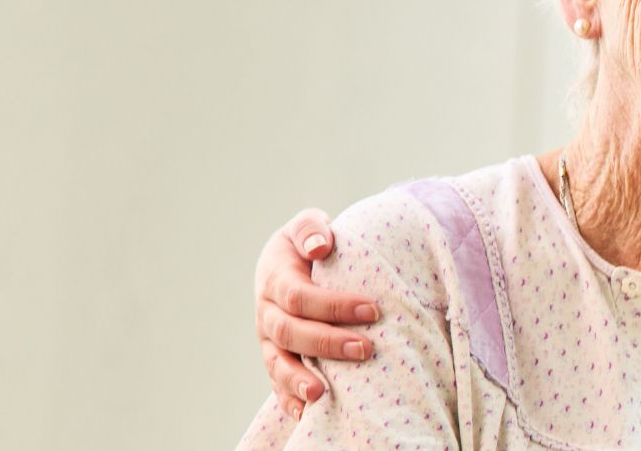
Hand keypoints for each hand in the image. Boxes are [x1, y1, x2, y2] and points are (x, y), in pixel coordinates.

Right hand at [254, 207, 379, 416]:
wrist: (292, 262)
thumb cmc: (309, 243)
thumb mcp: (307, 225)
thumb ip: (311, 228)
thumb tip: (321, 245)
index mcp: (274, 279)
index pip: (300, 297)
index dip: (334, 305)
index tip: (373, 310)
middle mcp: (267, 313)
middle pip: (290, 333)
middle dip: (327, 343)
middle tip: (366, 349)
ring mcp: (269, 340)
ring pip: (277, 363)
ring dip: (299, 380)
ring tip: (322, 394)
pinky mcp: (276, 358)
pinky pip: (277, 384)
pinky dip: (289, 400)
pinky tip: (307, 415)